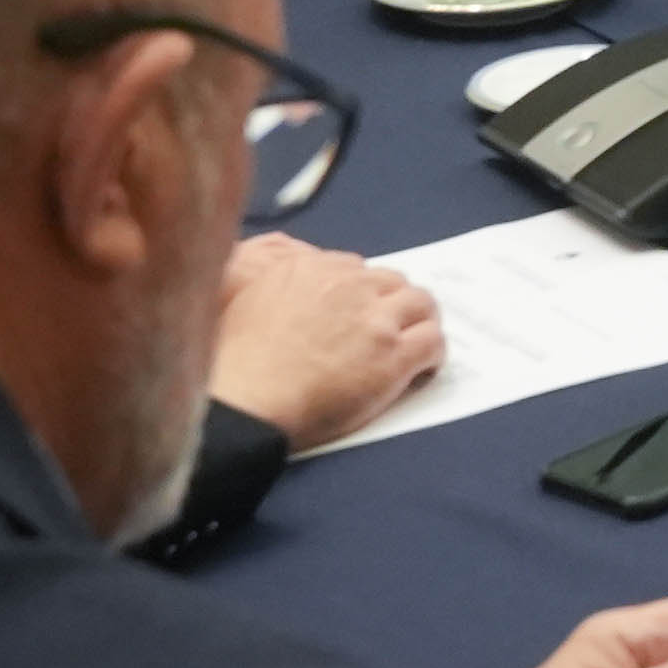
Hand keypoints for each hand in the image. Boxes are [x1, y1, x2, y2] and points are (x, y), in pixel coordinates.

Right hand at [202, 235, 442, 449]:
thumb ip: (273, 284)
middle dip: (394, 302)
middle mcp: (346, 285)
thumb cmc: (234, 363)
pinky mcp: (392, 354)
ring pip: (421, 304)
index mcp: (308, 268)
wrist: (247, 399)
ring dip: (419, 323)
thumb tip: (290, 293)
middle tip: (391, 328)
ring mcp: (373, 319)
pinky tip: (422, 370)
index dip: (361, 294)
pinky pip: (433, 342)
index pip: (354, 269)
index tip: (359, 314)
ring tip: (414, 345)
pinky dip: (433, 355)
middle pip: (392, 281)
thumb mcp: (243, 297)